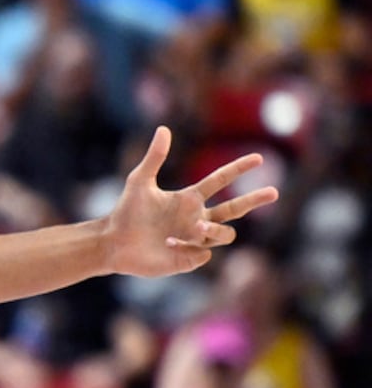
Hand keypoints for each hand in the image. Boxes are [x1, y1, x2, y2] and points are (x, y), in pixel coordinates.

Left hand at [104, 126, 277, 277]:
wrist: (113, 242)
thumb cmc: (126, 212)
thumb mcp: (139, 182)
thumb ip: (154, 157)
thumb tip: (163, 129)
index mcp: (190, 199)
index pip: (220, 180)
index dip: (239, 168)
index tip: (258, 158)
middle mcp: (197, 219)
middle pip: (235, 210)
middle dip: (254, 201)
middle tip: (274, 192)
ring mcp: (194, 240)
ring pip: (224, 234)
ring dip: (213, 231)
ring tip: (197, 228)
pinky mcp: (187, 259)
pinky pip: (203, 253)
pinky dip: (191, 247)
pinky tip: (169, 244)